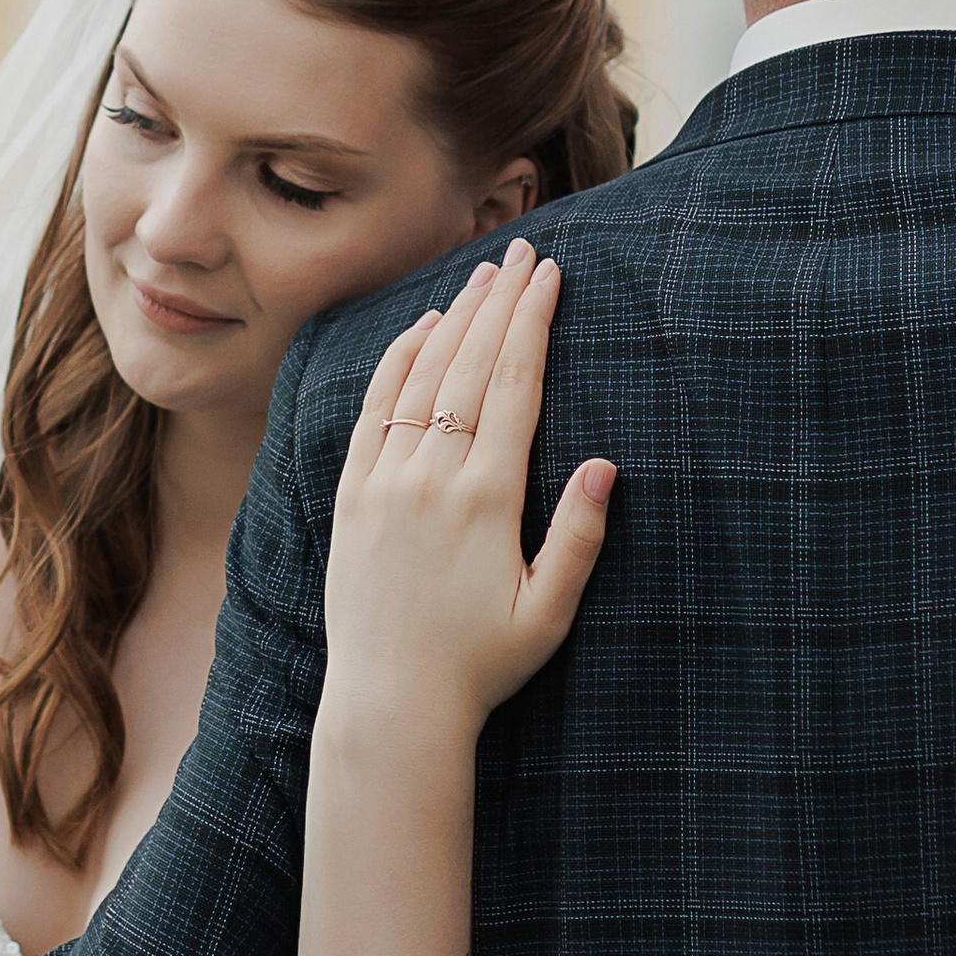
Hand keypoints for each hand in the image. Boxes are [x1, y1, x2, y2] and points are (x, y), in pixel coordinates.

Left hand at [323, 238, 614, 743]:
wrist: (390, 703)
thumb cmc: (480, 666)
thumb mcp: (547, 613)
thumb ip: (578, 538)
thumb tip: (604, 464)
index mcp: (489, 499)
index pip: (514, 386)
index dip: (533, 323)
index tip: (550, 276)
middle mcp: (432, 478)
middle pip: (470, 367)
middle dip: (501, 302)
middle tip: (523, 252)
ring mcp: (385, 483)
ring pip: (423, 379)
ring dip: (454, 320)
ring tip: (483, 276)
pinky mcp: (351, 497)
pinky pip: (374, 412)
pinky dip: (397, 364)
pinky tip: (420, 331)